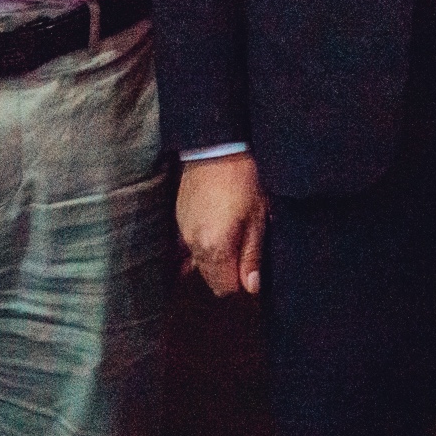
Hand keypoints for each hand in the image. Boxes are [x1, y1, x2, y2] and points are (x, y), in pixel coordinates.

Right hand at [176, 153, 266, 298]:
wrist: (217, 146)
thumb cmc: (243, 180)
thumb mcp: (257, 217)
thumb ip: (252, 255)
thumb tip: (251, 287)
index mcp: (214, 248)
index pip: (224, 288)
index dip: (241, 282)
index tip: (251, 265)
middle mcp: (193, 245)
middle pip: (209, 278)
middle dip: (227, 272)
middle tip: (245, 247)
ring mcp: (182, 232)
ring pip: (198, 261)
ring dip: (214, 257)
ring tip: (232, 233)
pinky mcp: (178, 218)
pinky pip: (190, 244)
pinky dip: (202, 243)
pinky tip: (216, 226)